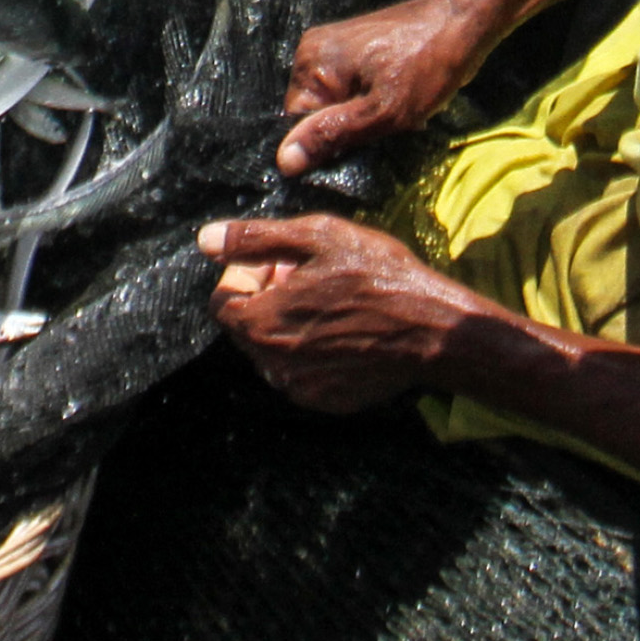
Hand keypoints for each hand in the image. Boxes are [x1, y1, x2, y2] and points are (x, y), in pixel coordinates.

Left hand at [199, 213, 491, 413]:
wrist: (433, 330)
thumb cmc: (377, 276)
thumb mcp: (316, 238)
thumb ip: (255, 239)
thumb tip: (206, 240)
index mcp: (260, 324)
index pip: (222, 301)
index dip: (247, 275)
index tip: (282, 262)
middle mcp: (271, 364)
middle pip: (248, 327)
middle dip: (268, 298)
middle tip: (311, 277)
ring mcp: (300, 389)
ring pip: (275, 350)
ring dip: (290, 325)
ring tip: (331, 302)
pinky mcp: (326, 402)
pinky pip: (302, 373)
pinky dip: (313, 351)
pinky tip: (346, 331)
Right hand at [276, 0, 486, 173]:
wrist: (463, 22)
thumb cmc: (427, 65)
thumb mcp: (383, 111)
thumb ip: (332, 134)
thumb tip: (284, 161)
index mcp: (311, 62)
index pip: (297, 124)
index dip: (327, 143)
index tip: (362, 145)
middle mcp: (313, 50)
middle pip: (316, 113)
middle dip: (348, 128)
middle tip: (385, 125)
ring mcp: (334, 47)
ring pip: (336, 105)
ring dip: (363, 117)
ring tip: (395, 112)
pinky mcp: (353, 49)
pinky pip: (350, 90)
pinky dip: (371, 103)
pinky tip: (397, 100)